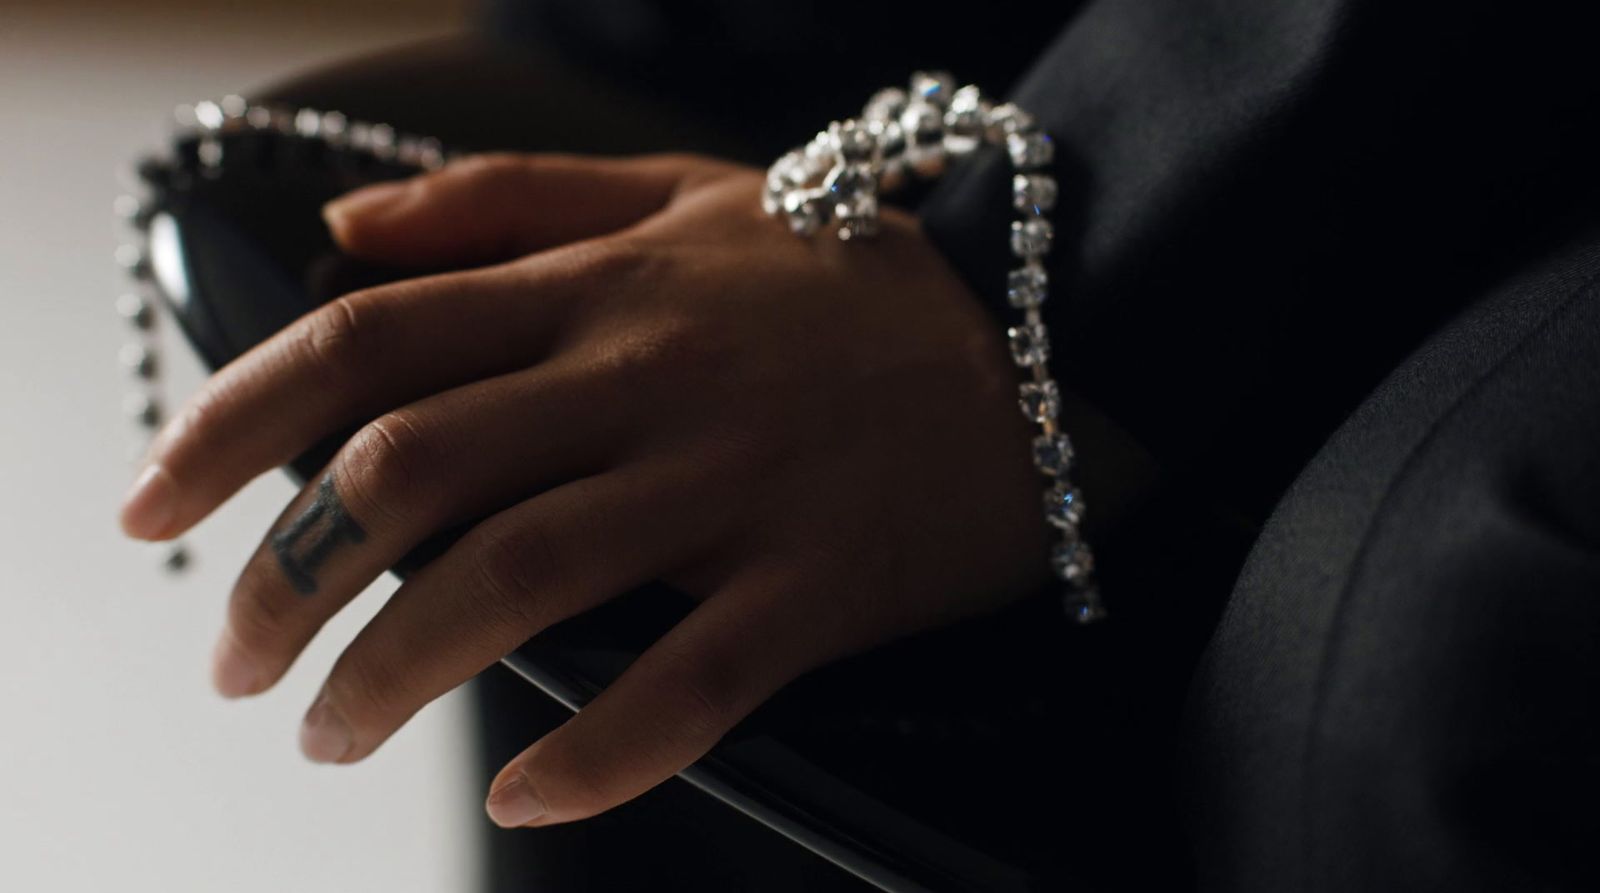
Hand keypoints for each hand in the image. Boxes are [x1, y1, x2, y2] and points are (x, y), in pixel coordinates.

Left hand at [119, 152, 1053, 827]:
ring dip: (390, 673)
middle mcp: (646, 380)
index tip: (155, 511)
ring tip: (330, 729)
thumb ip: (507, 202)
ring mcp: (733, 484)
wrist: (1050, 329)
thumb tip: (346, 236)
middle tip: (236, 657)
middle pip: (408, 475)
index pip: (367, 343)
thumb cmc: (846, 273)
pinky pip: (690, 683)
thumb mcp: (679, 191)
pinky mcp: (817, 582)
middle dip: (283, 579)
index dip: (233, 427)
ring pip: (517, 583)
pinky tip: (527, 791)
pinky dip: (596, 755)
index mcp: (599, 290)